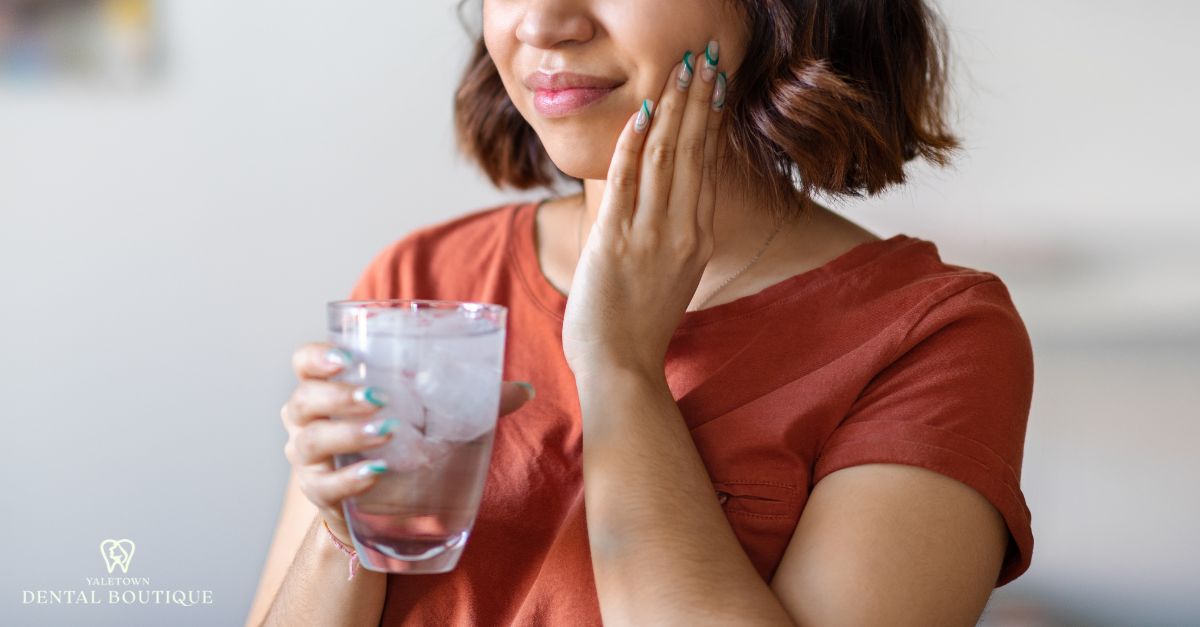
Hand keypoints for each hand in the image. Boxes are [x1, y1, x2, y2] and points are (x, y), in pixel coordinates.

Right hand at [280, 342, 534, 541]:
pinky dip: (349, 479)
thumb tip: (525, 389)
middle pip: (304, 400)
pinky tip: (376, 474)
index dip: (317, 357)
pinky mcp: (319, 494)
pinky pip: (325, 485)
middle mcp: (307, 420)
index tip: (347, 357)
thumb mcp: (430, 414)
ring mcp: (309, 459)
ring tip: (387, 432)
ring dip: (348, 434)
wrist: (381, 504)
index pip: (304, 362)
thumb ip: (472, 399)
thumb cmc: (402, 442)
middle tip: (378, 398)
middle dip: (338, 396)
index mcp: (330, 386)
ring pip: (311, 441)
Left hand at [562, 41, 726, 379]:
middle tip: (704, 56)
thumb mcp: (670, 276)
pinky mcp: (616, 242)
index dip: (711, 120)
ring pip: (666, 157)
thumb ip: (673, 236)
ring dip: (673, 108)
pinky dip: (633, 143)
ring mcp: (650, 235)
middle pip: (693, 151)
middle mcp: (682, 231)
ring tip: (681, 68)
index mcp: (697, 237)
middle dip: (698, 98)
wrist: (621, 368)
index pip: (706, 166)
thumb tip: (668, 204)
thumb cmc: (638, 326)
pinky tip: (641, 112)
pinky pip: (626, 182)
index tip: (716, 84)